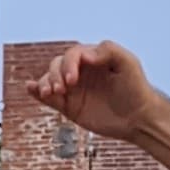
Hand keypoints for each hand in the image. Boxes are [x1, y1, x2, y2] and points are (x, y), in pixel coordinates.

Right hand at [23, 37, 154, 141]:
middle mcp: (80, 72)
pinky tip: (30, 88)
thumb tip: (85, 55)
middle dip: (55, 75)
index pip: (72, 55)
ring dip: (44, 83)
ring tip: (48, 93)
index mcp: (92, 58)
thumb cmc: (136, 88)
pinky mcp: (70, 107)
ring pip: (50, 81)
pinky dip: (37, 92)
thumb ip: (108, 51)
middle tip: (62, 89)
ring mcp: (74, 90)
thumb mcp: (128, 63)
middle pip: (57, 66)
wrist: (139, 118)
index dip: (69, 65)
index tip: (72, 80)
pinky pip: (49, 98)